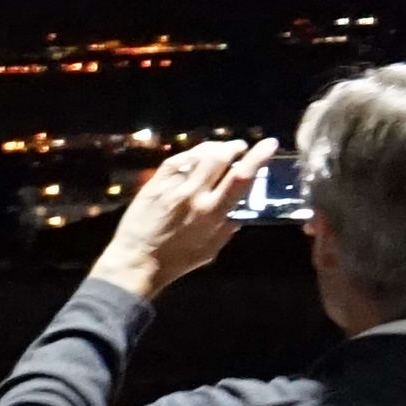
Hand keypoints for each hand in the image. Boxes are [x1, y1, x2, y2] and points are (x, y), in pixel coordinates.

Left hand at [93, 138, 270, 302]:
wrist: (136, 260)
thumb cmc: (177, 260)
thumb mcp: (212, 249)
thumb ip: (228, 227)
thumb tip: (240, 210)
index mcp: (212, 213)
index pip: (241, 177)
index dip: (258, 157)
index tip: (269, 144)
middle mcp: (193, 195)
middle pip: (219, 157)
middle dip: (234, 147)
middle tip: (241, 147)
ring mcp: (171, 187)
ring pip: (197, 155)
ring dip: (214, 147)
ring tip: (222, 149)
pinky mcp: (154, 184)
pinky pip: (175, 160)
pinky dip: (190, 154)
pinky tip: (196, 155)